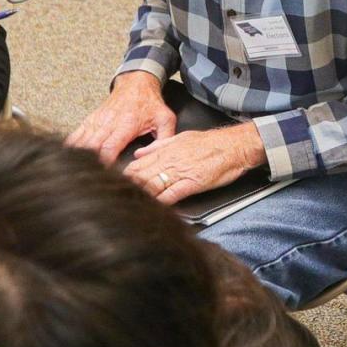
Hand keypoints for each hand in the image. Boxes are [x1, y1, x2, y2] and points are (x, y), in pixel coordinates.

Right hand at [67, 72, 175, 165]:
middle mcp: (109, 122)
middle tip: (87, 179)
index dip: (104, 162)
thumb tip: (147, 157)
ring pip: (82, 141)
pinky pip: (77, 134)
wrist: (136, 83)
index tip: (103, 174)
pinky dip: (72, 145)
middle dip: (89, 163)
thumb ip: (164, 139)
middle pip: (92, 146)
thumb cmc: (150, 102)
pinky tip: (67, 157)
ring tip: (75, 171)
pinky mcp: (91, 119)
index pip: (110, 146)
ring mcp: (98, 120)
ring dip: (78, 156)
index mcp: (127, 124)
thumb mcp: (165, 119)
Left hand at [123, 121, 265, 204]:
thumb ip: (157, 147)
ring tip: (127, 206)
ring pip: (153, 185)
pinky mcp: (192, 183)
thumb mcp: (180, 138)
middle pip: (140, 177)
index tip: (113, 185)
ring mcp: (180, 173)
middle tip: (114, 200)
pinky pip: (172, 194)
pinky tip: (152, 208)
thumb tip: (138, 153)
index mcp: (164, 152)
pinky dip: (161, 202)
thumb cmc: (209, 144)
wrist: (234, 146)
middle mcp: (169, 162)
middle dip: (127, 189)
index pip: (136, 166)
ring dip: (140, 196)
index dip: (124, 177)